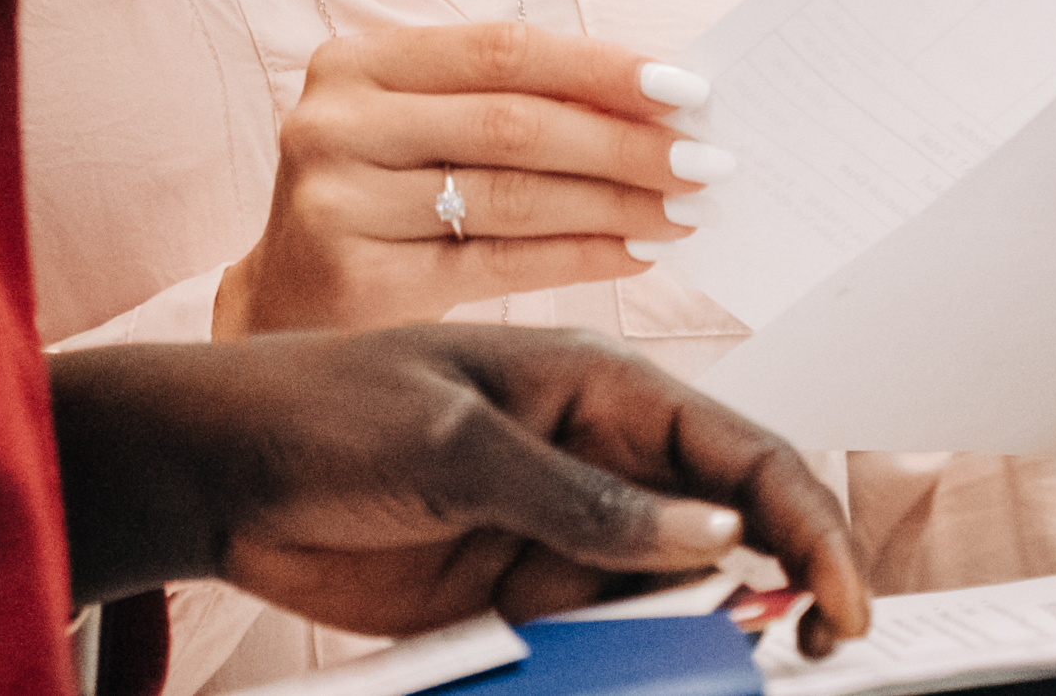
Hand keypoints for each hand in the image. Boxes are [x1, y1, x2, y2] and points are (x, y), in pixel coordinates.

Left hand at [51, 326, 875, 657]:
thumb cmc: (319, 413)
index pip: (738, 450)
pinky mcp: (520, 595)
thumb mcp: (452, 445)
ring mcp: (563, 532)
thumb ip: (580, 496)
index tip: (840, 597)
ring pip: (673, 595)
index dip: (806, 519)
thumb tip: (708, 534)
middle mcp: (598, 459)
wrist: (215, 475)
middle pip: (729, 527)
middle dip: (781, 584)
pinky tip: (616, 674)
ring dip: (699, 636)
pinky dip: (625, 665)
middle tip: (805, 652)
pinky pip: (602, 638)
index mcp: (596, 387)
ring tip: (693, 665)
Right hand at [215, 24, 713, 337]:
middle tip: (707, 160)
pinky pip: (498, 263)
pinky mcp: (357, 278)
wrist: (284, 303)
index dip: (601, 67)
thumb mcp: (420, 129)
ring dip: (616, 203)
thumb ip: (510, 103)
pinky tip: (634, 250)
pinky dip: (579, 256)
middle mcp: (335, 120)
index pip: (501, 49)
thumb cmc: (381, 201)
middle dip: (625, 142)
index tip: (688, 88)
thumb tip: (659, 102)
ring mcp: (337, 200)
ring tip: (686, 211)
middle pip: (512, 122)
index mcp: (356, 60)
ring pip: (511, 195)